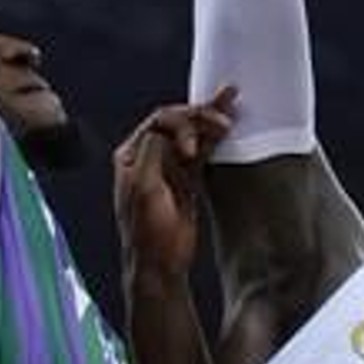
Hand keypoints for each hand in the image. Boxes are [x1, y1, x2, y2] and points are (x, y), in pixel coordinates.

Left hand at [115, 86, 237, 275]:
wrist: (158, 263)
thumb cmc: (145, 231)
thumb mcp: (144, 188)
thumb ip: (153, 153)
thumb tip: (165, 127)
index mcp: (132, 155)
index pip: (159, 122)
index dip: (181, 126)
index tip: (193, 149)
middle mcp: (149, 156)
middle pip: (178, 123)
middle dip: (200, 116)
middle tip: (224, 119)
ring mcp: (169, 167)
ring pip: (193, 134)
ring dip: (210, 118)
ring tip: (231, 100)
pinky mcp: (186, 179)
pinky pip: (203, 151)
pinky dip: (215, 138)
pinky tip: (228, 124)